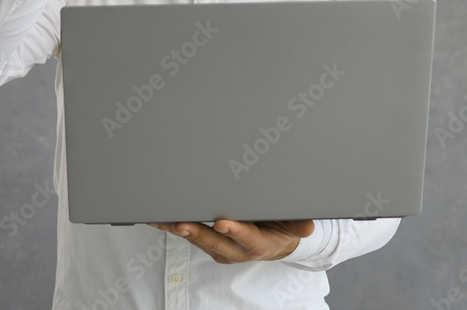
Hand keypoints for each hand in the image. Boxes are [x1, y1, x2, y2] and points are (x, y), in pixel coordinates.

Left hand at [146, 219, 314, 263]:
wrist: (272, 242)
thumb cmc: (281, 227)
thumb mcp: (294, 224)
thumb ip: (299, 224)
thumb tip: (309, 227)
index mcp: (258, 244)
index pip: (247, 239)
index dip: (235, 231)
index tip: (223, 223)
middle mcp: (236, 251)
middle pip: (215, 242)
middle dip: (198, 232)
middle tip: (183, 222)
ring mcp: (219, 249)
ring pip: (197, 240)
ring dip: (179, 229)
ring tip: (163, 217)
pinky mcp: (207, 244)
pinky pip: (188, 235)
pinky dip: (172, 226)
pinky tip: (157, 216)